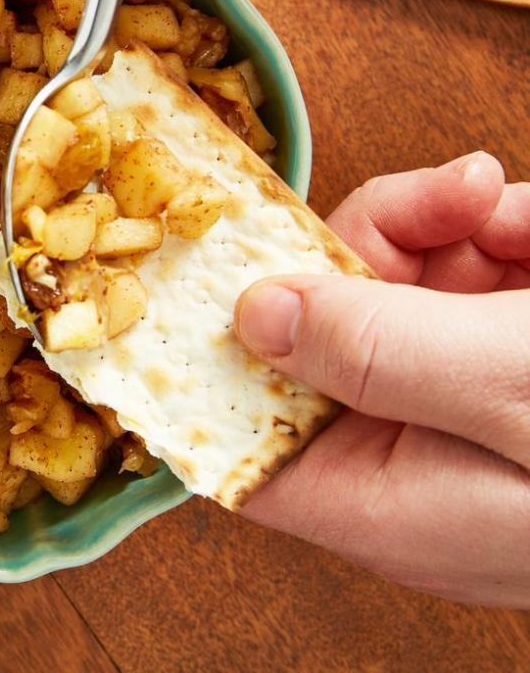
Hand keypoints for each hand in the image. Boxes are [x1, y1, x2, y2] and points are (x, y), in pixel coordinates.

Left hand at [232, 152, 529, 606]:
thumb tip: (256, 313)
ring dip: (449, 228)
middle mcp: (415, 448)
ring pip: (397, 283)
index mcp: (387, 499)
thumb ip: (379, 350)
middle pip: (322, 327)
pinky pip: (469, 271)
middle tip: (442, 204)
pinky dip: (502, 231)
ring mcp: (467, 393)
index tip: (204, 274)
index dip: (217, 360)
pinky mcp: (516, 347)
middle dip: (371, 249)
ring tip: (517, 215)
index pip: (251, 439)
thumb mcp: (516, 390)